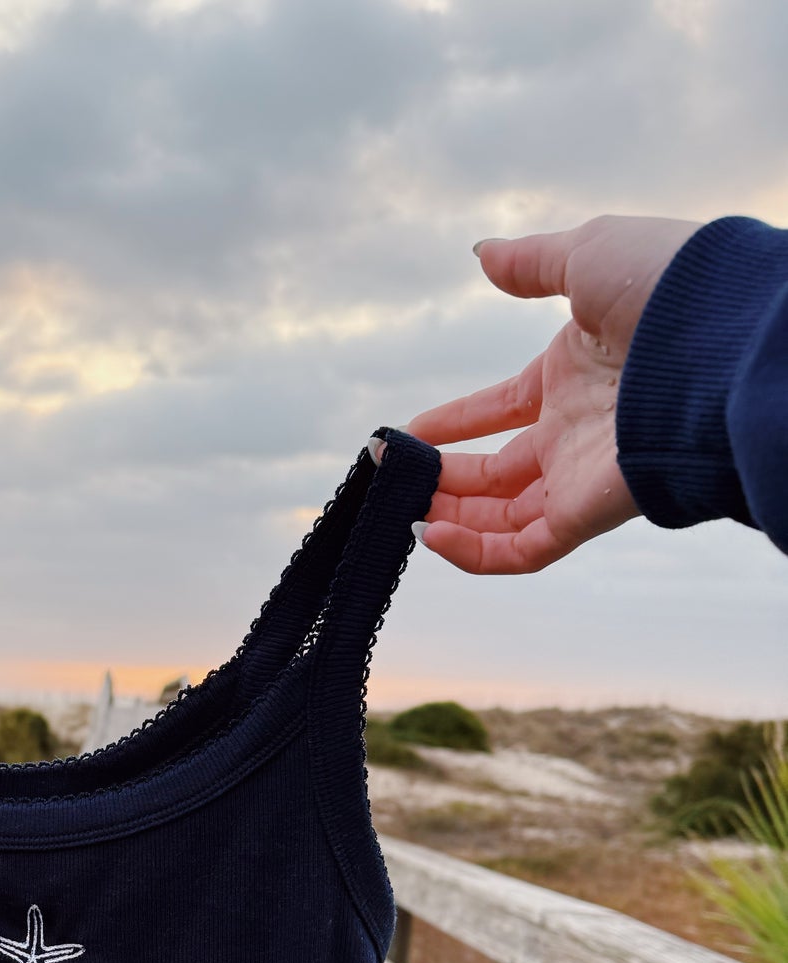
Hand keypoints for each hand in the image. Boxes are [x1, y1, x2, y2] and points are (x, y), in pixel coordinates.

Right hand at [405, 215, 702, 572]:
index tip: (408, 434)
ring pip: (504, 517)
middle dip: (444, 477)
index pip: (502, 410)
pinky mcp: (589, 512)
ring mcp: (581, 475)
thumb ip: (532, 263)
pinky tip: (433, 536)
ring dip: (451, 517)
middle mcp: (575, 431)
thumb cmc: (667, 288)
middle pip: (498, 473)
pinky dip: (476, 552)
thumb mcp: (588, 256)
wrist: (721, 336)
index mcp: (572, 376)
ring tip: (405, 509)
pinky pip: (525, 550)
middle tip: (395, 477)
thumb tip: (482, 255)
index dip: (455, 423)